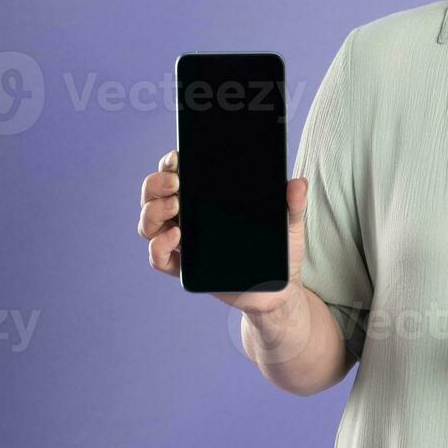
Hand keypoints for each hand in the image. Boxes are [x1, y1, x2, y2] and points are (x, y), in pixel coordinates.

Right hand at [137, 149, 304, 315]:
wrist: (279, 290)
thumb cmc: (281, 251)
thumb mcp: (290, 225)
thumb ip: (293, 204)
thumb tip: (298, 182)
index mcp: (206, 200)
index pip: (177, 174)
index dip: (169, 164)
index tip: (177, 158)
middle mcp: (188, 218)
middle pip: (155, 196)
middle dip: (156, 184)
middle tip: (175, 183)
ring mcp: (183, 243)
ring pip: (149, 224)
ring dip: (152, 212)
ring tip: (175, 206)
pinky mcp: (184, 269)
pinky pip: (158, 258)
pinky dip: (158, 246)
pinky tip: (176, 236)